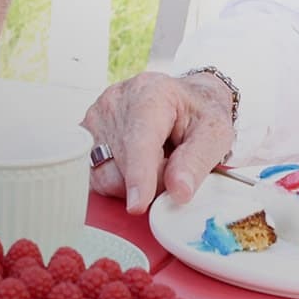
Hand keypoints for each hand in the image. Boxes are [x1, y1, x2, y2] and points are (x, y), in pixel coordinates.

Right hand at [80, 71, 235, 215]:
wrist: (183, 98)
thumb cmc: (198, 114)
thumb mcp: (215, 133)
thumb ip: (197, 162)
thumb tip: (178, 191)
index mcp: (150, 94)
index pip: (139, 141)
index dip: (138, 175)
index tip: (138, 204)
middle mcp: (115, 102)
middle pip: (123, 166)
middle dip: (151, 182)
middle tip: (173, 167)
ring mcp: (95, 118)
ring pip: (105, 175)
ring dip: (133, 183)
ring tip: (154, 162)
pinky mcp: (84, 136)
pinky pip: (95, 176)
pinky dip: (118, 180)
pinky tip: (134, 163)